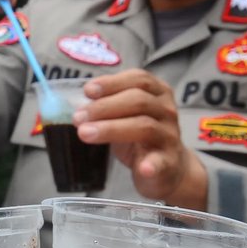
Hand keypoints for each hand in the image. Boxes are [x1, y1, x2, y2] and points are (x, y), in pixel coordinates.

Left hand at [74, 69, 207, 205]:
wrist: (168, 167)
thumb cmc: (140, 137)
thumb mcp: (125, 115)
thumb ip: (108, 106)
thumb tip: (77, 105)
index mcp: (157, 92)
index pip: (138, 79)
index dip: (112, 83)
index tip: (88, 91)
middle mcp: (166, 110)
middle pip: (138, 101)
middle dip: (104, 107)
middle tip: (78, 117)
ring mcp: (169, 136)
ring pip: (144, 126)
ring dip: (111, 129)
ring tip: (85, 134)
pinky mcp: (169, 161)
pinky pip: (161, 161)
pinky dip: (152, 164)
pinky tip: (142, 168)